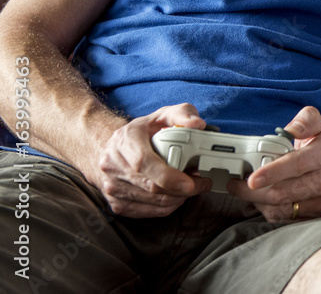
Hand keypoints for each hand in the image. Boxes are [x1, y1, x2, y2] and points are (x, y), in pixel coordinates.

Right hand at [94, 103, 211, 217]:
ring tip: (192, 187)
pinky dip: (168, 207)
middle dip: (182, 190)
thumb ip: (183, 114)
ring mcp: (112, 186)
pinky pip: (148, 212)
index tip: (190, 182)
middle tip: (202, 183)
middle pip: (151, 187)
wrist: (112, 148)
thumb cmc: (142, 132)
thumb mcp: (163, 115)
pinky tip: (177, 195)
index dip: (169, 176)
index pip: (144, 163)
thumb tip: (198, 124)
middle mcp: (112, 164)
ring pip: (152, 202)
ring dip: (178, 198)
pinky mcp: (116, 204)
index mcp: (124, 140)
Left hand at [232, 106, 320, 221]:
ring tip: (245, 192)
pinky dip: (269, 210)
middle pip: (284, 192)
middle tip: (236, 185)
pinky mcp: (317, 216)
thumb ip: (305, 120)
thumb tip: (288, 129)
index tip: (252, 178)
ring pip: (282, 208)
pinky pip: (286, 218)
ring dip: (258, 202)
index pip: (297, 165)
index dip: (272, 172)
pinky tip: (262, 200)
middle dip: (254, 192)